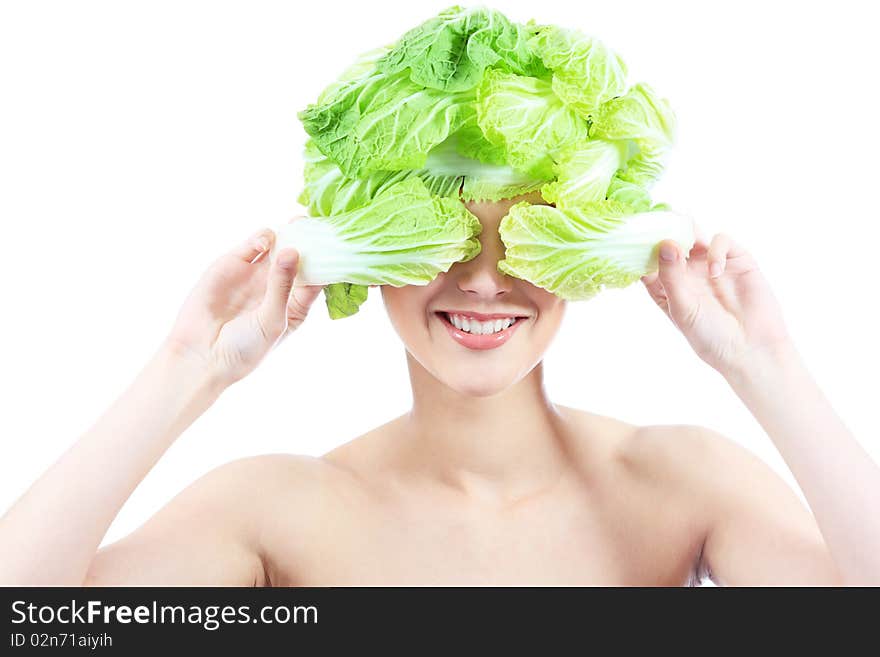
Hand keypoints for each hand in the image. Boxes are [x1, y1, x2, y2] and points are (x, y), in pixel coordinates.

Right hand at [163, 222, 323, 388]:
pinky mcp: (233, 264)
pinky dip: (262, 238)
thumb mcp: (272, 319)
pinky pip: (252, 245)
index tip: (340, 245)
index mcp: (295, 305)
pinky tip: (268, 240)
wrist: (201, 355)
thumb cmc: (245, 348)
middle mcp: (277, 287)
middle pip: (300, 258)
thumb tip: (293, 251)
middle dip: (310, 241)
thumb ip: (282, 286)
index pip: (317, 278)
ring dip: (288, 234)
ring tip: (297, 224)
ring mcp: (256, 274)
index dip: (328, 262)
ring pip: (278, 246)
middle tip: (320, 224)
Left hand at [641, 234, 791, 377]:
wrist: (750, 348)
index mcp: (666, 286)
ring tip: (687, 244)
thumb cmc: (710, 335)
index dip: (640, 248)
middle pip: (670, 241)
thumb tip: (665, 243)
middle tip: (661, 223)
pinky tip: (715, 271)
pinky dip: (716, 250)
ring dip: (688, 233)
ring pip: (695, 235)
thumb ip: (671, 276)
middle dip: (664, 230)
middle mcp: (686, 272)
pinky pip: (721, 241)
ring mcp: (709, 264)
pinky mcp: (735, 260)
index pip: (647, 261)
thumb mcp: (682, 308)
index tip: (634, 237)